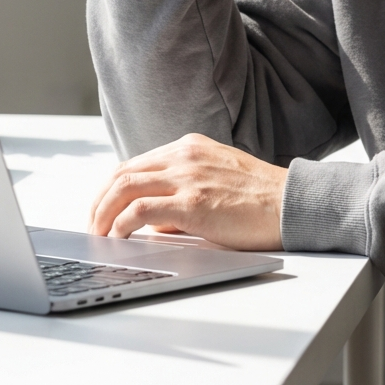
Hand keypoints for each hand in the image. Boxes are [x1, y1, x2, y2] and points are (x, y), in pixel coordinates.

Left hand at [88, 134, 286, 250]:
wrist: (292, 203)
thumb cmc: (260, 200)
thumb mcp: (216, 182)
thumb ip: (182, 194)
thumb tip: (152, 221)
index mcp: (189, 147)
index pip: (135, 164)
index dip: (110, 189)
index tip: (102, 211)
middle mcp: (184, 155)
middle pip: (122, 172)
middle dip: (99, 201)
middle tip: (92, 227)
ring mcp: (188, 176)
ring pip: (124, 186)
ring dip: (103, 213)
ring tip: (98, 236)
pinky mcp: (193, 202)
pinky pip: (141, 209)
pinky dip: (121, 223)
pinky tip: (118, 237)